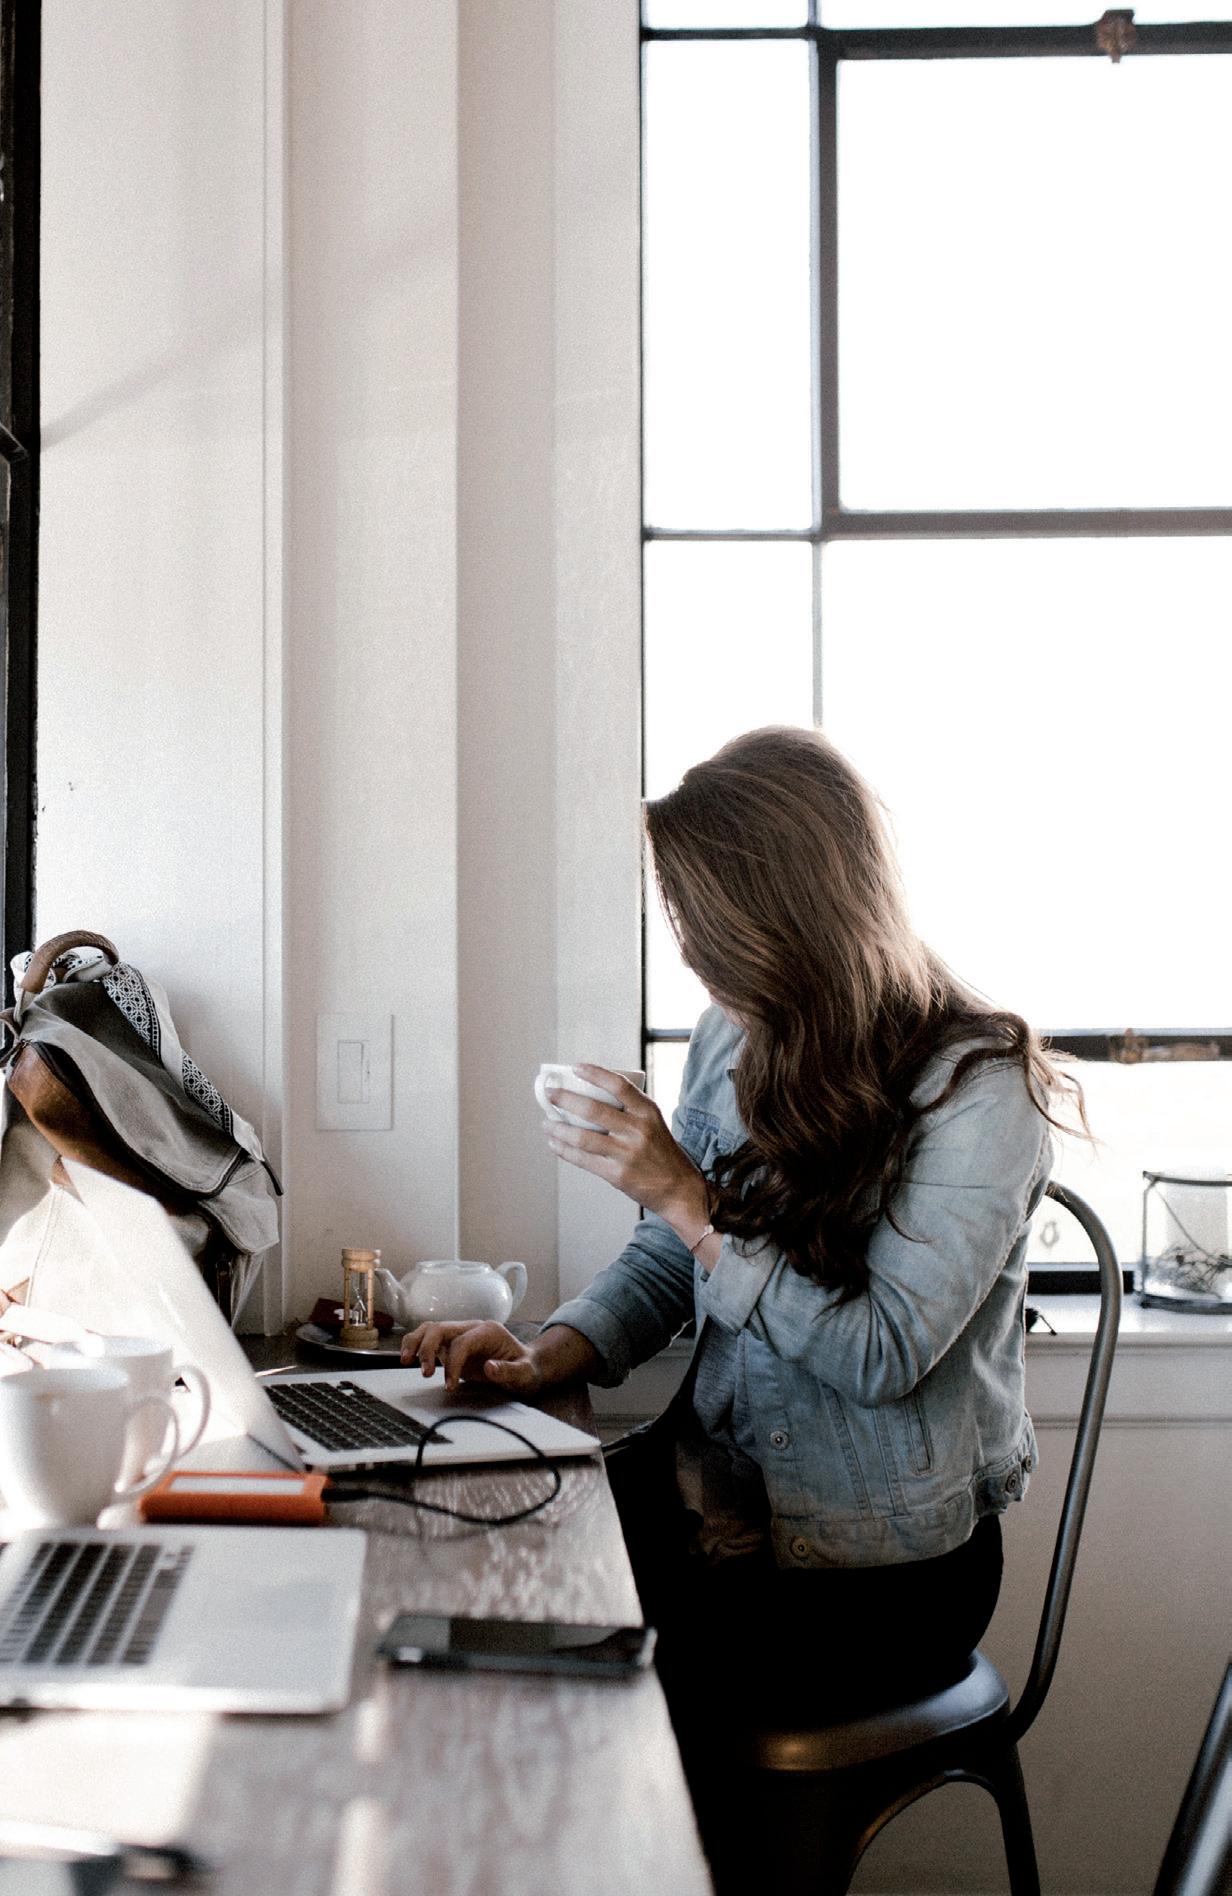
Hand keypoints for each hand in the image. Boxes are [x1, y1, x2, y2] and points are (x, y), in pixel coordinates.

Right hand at [400, 1321, 542, 1394]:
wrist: (527, 1366)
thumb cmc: (526, 1369)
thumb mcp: (526, 1373)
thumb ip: (509, 1371)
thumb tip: (489, 1368)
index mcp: (489, 1331)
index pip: (462, 1342)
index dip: (453, 1364)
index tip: (450, 1386)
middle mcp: (472, 1328)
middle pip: (440, 1328)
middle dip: (427, 1349)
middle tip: (424, 1373)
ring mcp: (460, 1334)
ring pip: (431, 1329)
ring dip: (416, 1343)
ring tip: (405, 1361)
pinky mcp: (452, 1344)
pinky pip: (429, 1339)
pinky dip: (416, 1346)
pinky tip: (408, 1358)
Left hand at [542, 1064, 710, 1235]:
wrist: (679, 1188)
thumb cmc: (662, 1153)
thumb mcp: (654, 1123)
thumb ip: (629, 1110)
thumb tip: (590, 1096)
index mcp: (648, 1112)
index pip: (619, 1084)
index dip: (594, 1073)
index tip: (575, 1067)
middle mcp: (638, 1130)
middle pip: (593, 1109)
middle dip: (565, 1099)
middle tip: (550, 1093)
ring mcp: (626, 1153)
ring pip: (583, 1137)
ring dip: (559, 1128)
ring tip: (547, 1123)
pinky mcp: (617, 1174)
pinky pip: (583, 1159)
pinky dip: (564, 1150)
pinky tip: (555, 1144)